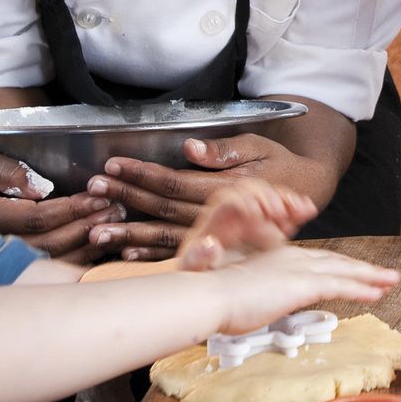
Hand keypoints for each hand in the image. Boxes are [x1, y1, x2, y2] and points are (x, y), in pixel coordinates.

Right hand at [0, 148, 121, 260]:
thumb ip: (4, 172)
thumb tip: (37, 188)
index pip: (35, 218)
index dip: (69, 209)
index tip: (97, 198)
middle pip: (48, 243)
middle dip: (85, 227)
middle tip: (116, 211)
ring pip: (50, 260)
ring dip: (85, 245)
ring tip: (115, 227)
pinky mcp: (9, 268)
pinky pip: (47, 270)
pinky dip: (76, 262)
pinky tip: (99, 250)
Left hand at [85, 136, 333, 261]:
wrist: (307, 191)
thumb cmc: (279, 163)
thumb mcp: (259, 146)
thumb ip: (224, 151)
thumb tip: (190, 149)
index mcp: (223, 187)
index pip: (174, 181)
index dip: (142, 174)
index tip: (113, 165)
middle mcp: (216, 214)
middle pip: (161, 207)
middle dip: (126, 198)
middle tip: (93, 189)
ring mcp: (215, 233)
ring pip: (165, 234)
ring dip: (130, 233)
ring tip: (96, 230)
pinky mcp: (216, 244)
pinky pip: (181, 251)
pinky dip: (153, 254)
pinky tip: (127, 254)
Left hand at [174, 179, 318, 270]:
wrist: (215, 286)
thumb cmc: (201, 275)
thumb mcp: (194, 270)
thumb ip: (197, 258)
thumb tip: (209, 244)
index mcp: (215, 221)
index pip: (228, 200)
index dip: (243, 201)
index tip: (256, 211)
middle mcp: (235, 215)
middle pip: (252, 193)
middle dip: (268, 197)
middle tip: (279, 211)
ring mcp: (255, 219)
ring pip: (272, 199)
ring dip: (287, 200)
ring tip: (302, 208)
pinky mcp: (271, 227)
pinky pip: (286, 211)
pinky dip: (297, 208)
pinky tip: (308, 210)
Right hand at [204, 245, 400, 337]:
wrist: (210, 295)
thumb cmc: (220, 300)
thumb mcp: (247, 295)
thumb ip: (263, 297)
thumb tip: (265, 306)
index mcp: (280, 259)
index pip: (319, 262)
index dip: (342, 267)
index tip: (358, 273)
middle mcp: (293, 259)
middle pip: (338, 263)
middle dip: (364, 269)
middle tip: (386, 275)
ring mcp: (299, 270)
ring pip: (345, 271)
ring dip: (371, 276)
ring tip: (392, 281)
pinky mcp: (303, 284)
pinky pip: (341, 286)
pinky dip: (362, 289)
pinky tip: (378, 294)